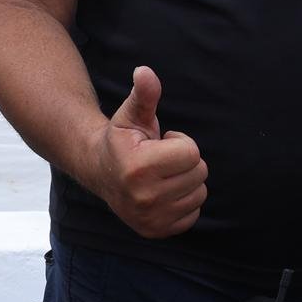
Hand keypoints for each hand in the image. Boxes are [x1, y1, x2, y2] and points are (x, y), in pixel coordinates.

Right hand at [85, 66, 208, 238]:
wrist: (101, 172)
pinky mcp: (156, 230)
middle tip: (161, 159)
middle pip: (199, 173)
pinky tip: (164, 192)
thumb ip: (144, 93)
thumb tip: (145, 71)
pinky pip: (194, 214)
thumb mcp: (132, 114)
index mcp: (138, 167)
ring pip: (199, 193)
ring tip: (162, 174)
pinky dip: (185, 202)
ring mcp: (150, 218)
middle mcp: (144, 197)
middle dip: (184, 161)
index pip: (191, 153)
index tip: (160, 142)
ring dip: (186, 181)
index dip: (180, 142)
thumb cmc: (121, 140)